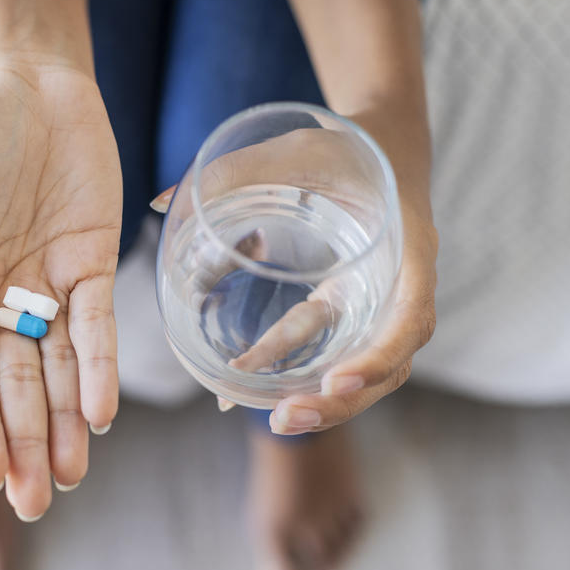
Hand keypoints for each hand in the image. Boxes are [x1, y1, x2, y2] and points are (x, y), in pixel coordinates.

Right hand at [0, 60, 121, 519]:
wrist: (25, 86)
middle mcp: (5, 303)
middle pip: (17, 387)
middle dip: (25, 442)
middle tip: (37, 501)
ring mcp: (53, 288)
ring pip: (60, 369)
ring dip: (64, 422)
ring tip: (69, 476)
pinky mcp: (95, 265)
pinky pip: (98, 325)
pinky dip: (99, 368)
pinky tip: (98, 414)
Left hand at [151, 120, 436, 432]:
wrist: (386, 149)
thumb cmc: (345, 147)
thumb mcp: (296, 151)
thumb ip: (233, 174)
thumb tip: (159, 204)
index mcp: (409, 251)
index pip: (410, 318)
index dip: (378, 356)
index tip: (336, 381)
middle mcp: (405, 290)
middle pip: (388, 367)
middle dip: (339, 401)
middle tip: (283, 420)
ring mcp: (387, 308)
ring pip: (369, 375)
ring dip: (325, 404)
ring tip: (273, 422)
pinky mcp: (361, 314)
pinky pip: (343, 357)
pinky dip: (310, 381)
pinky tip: (264, 398)